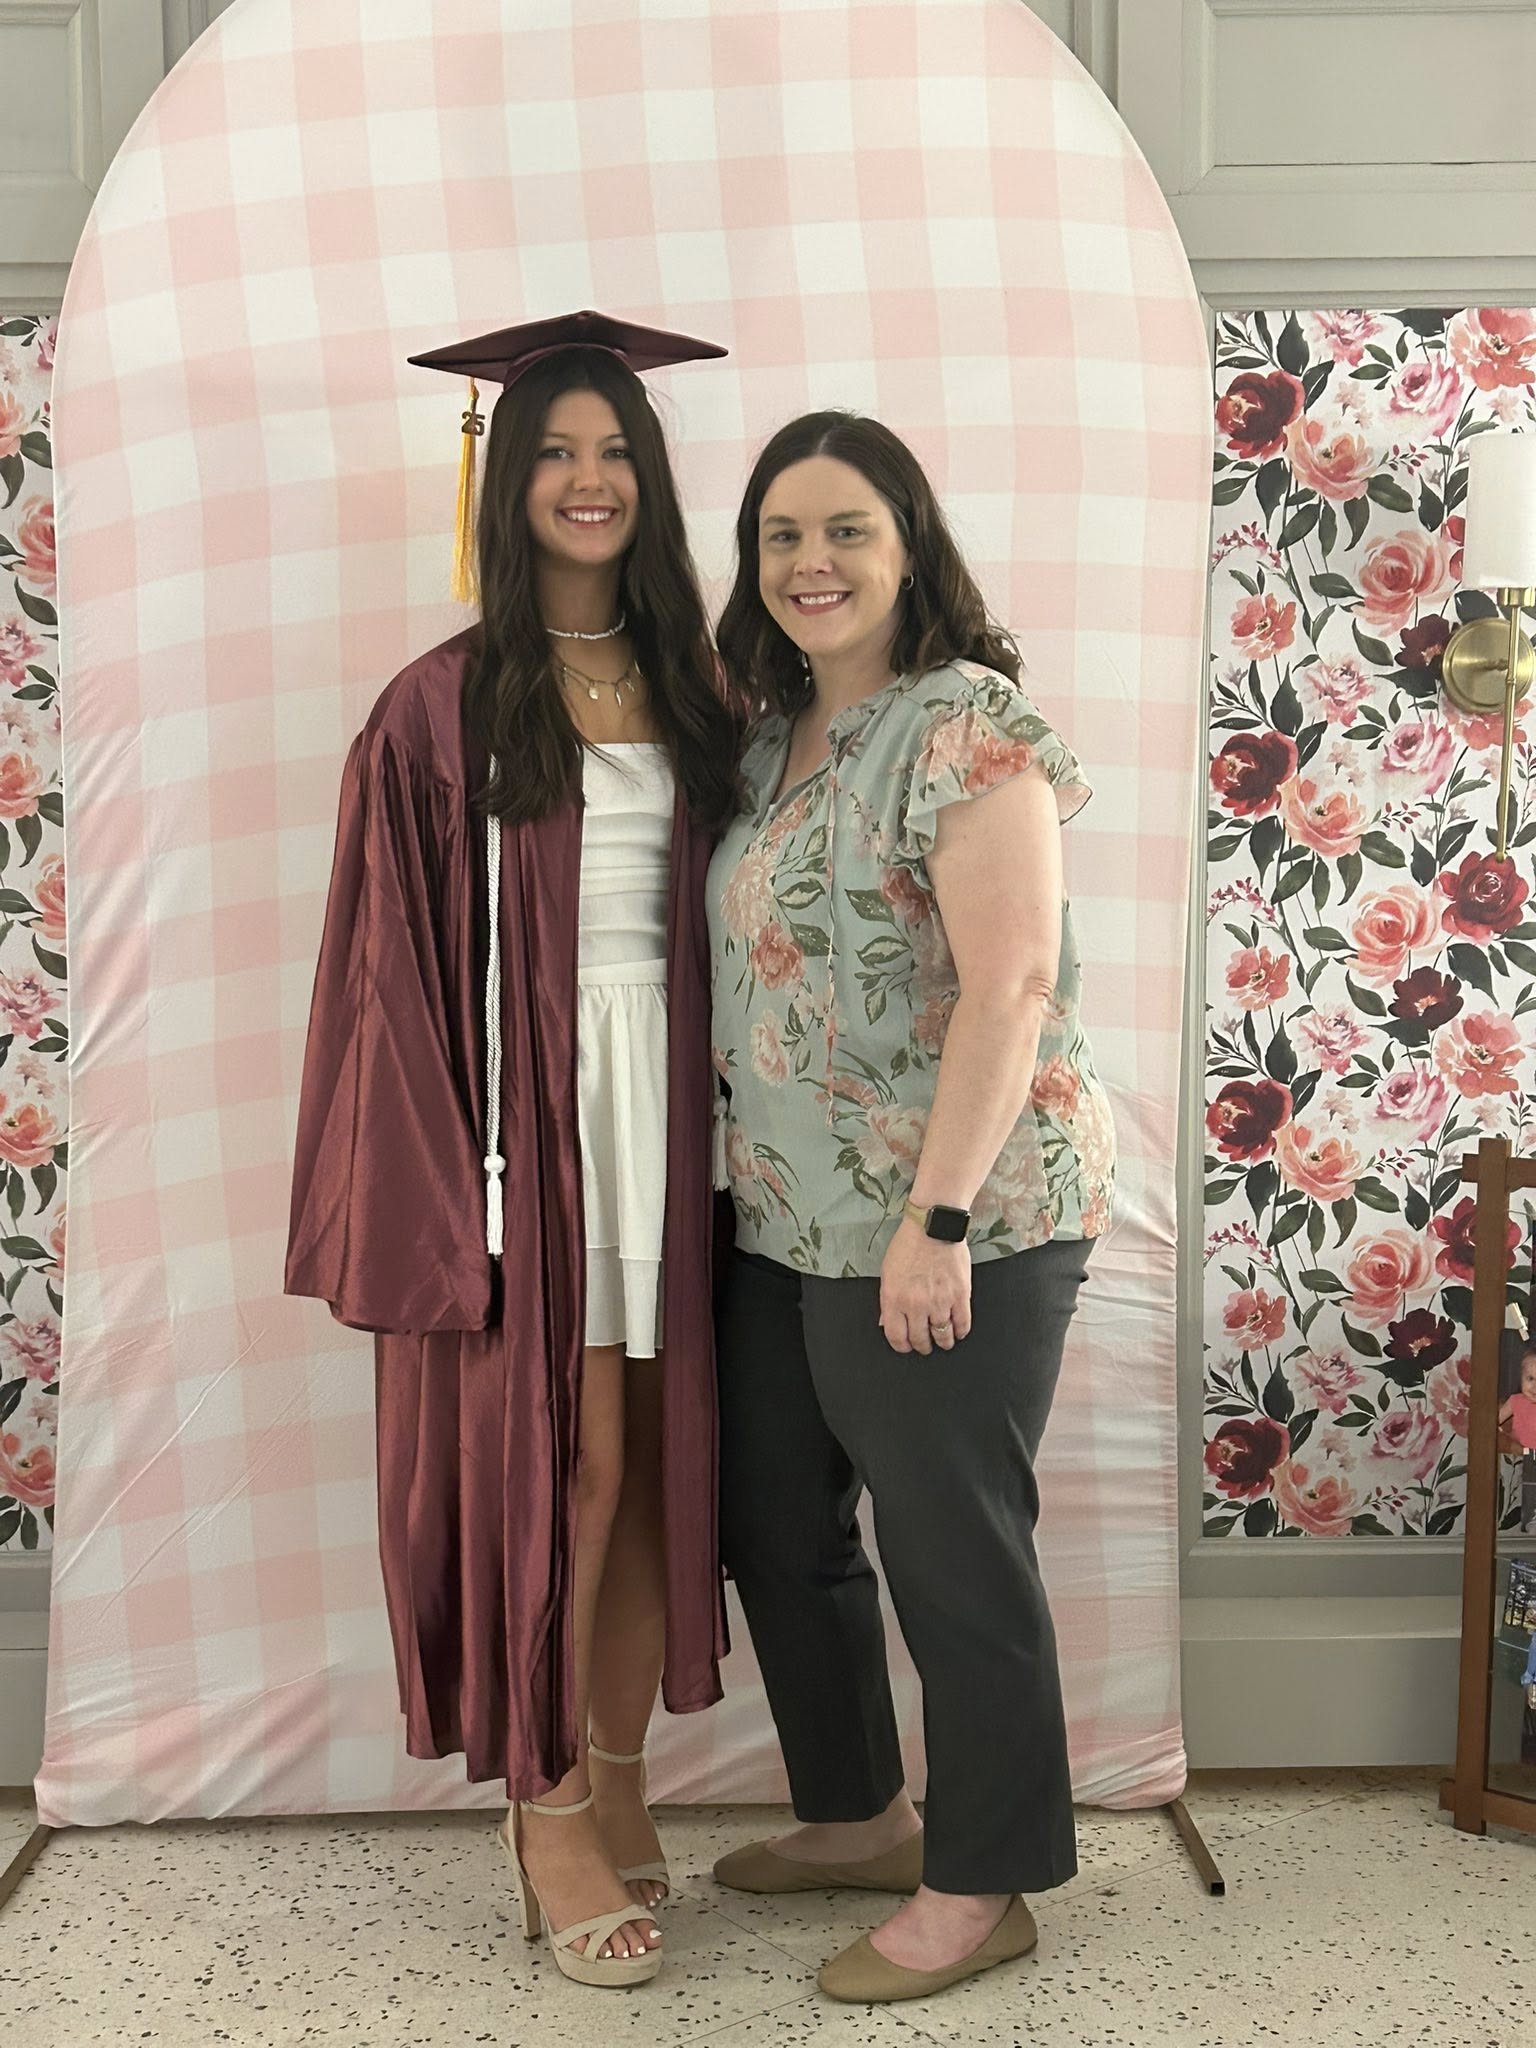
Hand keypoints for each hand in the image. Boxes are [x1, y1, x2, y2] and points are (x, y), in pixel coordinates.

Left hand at [879, 1218, 971, 1354]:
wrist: (933, 1226)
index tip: (906, 1346)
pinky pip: (963, 1324)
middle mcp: (916, 1304)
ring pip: (943, 1336)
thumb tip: (886, 1323)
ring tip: (943, 1341)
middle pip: (920, 1340)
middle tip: (925, 1345)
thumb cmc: (909, 1245)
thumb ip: (888, 1301)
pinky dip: (961, 1332)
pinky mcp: (960, 1295)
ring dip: (943, 1342)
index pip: (896, 1337)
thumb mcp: (888, 1273)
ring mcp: (940, 1301)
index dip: (902, 1346)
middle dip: (922, 1346)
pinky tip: (958, 1331)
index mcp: (895, 1299)